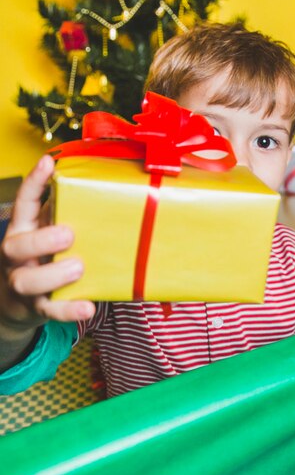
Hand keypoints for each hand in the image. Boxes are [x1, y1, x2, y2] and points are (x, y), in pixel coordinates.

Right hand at [0, 155, 94, 334]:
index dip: (33, 182)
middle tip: (69, 235)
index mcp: (21, 230)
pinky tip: (88, 306)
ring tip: (78, 268)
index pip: (22, 203)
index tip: (48, 162)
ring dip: (54, 274)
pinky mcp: (36, 307)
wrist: (16, 301)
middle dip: (42, 240)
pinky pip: (50, 311)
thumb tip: (98, 188)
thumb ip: (61, 214)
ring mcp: (23, 283)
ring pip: (27, 282)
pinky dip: (69, 310)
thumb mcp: (44, 231)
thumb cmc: (40, 256)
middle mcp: (16, 256)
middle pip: (16, 247)